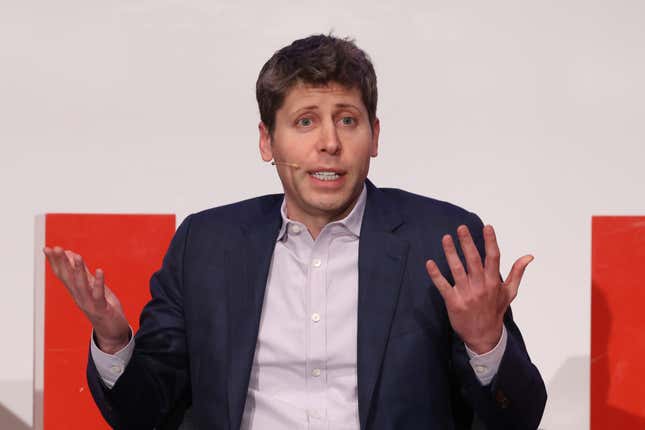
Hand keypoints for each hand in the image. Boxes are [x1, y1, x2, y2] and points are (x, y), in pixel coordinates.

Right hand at [43, 247, 129, 353]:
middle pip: (68, 279)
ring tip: (76, 256)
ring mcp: (89, 304)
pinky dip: (99, 282)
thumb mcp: (93, 287)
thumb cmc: (103, 307)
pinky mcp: (101, 308)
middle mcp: (79, 297)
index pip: (62, 275)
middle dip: (62, 263)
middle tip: (55, 248)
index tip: (47, 249)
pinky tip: (100, 270)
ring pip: (81, 285)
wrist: (112, 332)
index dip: (55, 262)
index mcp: (76, 292)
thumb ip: (84, 273)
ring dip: (78, 270)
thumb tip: (72, 255)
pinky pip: (99, 294)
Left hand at [425, 225, 532, 353]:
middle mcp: (481, 287)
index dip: (490, 241)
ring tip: (445, 238)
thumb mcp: (509, 292)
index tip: (487, 227)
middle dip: (467, 243)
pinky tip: (429, 263)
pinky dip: (436, 275)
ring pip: (457, 270)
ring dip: (451, 253)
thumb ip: (517, 272)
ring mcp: (466, 295)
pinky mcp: (454, 302)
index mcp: (494, 282)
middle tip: (461, 228)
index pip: (493, 258)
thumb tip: (529, 256)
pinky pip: (443, 286)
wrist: (484, 337)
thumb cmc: (495, 311)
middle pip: (473, 260)